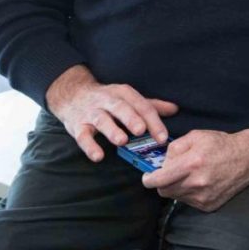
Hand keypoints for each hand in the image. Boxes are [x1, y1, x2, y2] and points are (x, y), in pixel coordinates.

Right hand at [45, 65, 178, 160]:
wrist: (73, 95)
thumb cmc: (108, 100)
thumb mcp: (129, 99)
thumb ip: (151, 106)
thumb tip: (175, 109)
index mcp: (124, 93)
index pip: (142, 106)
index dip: (153, 121)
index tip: (163, 138)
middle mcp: (107, 100)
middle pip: (120, 107)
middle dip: (131, 118)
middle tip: (141, 130)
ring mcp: (91, 112)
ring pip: (101, 119)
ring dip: (111, 130)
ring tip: (121, 141)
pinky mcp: (77, 125)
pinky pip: (82, 135)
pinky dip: (89, 146)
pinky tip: (98, 156)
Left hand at [141, 128, 248, 211]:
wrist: (248, 158)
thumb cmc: (221, 144)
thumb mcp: (196, 135)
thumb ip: (174, 147)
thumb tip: (162, 162)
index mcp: (191, 164)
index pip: (159, 180)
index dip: (149, 180)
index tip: (147, 177)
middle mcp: (196, 183)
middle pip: (164, 191)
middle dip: (162, 182)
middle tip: (169, 173)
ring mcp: (203, 196)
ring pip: (176, 196)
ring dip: (176, 187)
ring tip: (188, 175)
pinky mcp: (209, 205)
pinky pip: (188, 201)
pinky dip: (188, 193)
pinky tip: (199, 182)